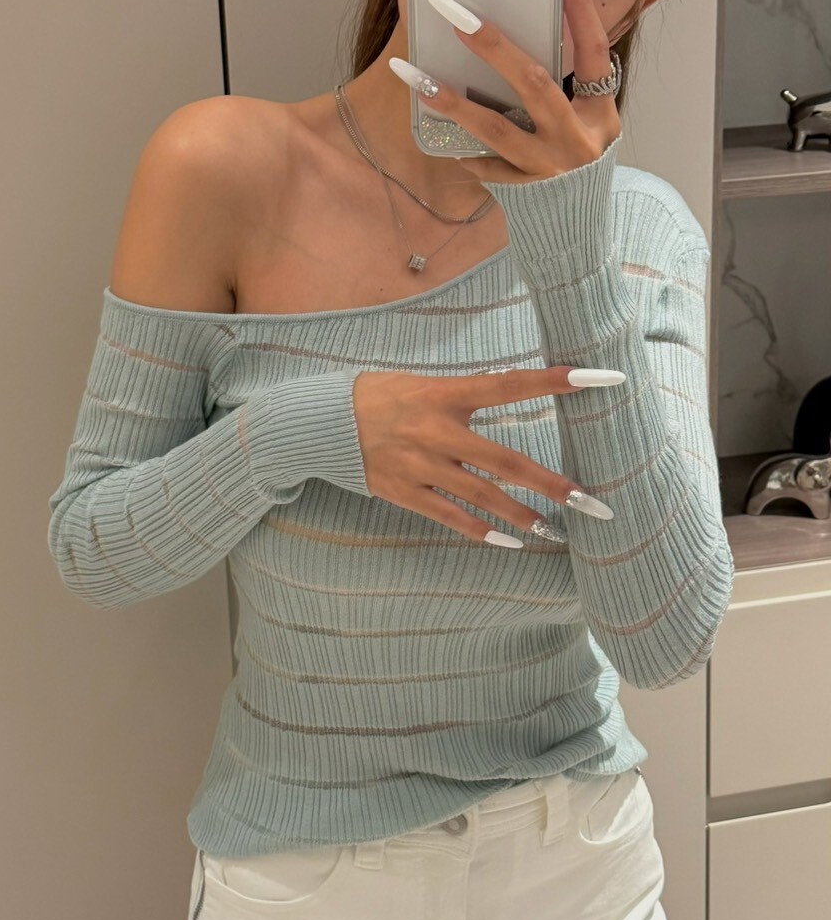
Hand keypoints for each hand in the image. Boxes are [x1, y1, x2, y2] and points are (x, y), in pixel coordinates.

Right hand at [352, 365, 612, 542]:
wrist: (319, 422)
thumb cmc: (378, 396)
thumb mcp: (422, 383)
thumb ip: (465, 393)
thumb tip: (512, 389)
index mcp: (446, 393)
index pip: (511, 384)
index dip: (555, 380)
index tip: (599, 377)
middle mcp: (437, 430)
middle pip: (507, 461)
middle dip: (552, 484)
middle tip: (590, 501)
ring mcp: (421, 465)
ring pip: (483, 497)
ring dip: (522, 516)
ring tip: (555, 530)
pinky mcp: (404, 492)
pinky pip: (450, 517)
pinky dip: (481, 531)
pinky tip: (508, 542)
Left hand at [412, 0, 621, 185]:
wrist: (580, 232)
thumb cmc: (580, 163)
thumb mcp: (589, 122)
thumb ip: (565, 86)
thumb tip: (517, 38)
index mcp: (599, 111)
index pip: (594, 51)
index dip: (582, 13)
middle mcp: (577, 137)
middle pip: (534, 83)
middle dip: (494, 47)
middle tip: (456, 16)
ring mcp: (550, 168)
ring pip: (496, 129)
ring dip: (453, 101)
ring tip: (415, 76)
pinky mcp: (525, 193)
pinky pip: (487, 167)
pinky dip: (465, 151)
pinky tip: (440, 138)